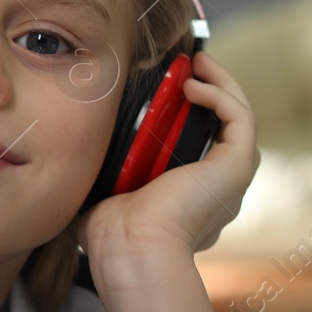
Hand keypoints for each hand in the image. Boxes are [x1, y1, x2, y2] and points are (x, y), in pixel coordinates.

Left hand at [79, 51, 259, 269]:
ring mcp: (231, 178)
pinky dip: (221, 93)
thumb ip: (94, 181)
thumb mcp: (100, 200)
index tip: (168, 91)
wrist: (131, 249)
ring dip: (222, 84)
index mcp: (190, 199)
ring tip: (198, 62)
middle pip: (226, 128)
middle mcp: (217, 189)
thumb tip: (71, 167)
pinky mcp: (236, 166)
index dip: (191, 115)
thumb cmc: (111, 237)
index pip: (201, 148)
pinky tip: (192, 84)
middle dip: (213, 91)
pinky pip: (240, 118)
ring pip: (240, 117)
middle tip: (189, 67)